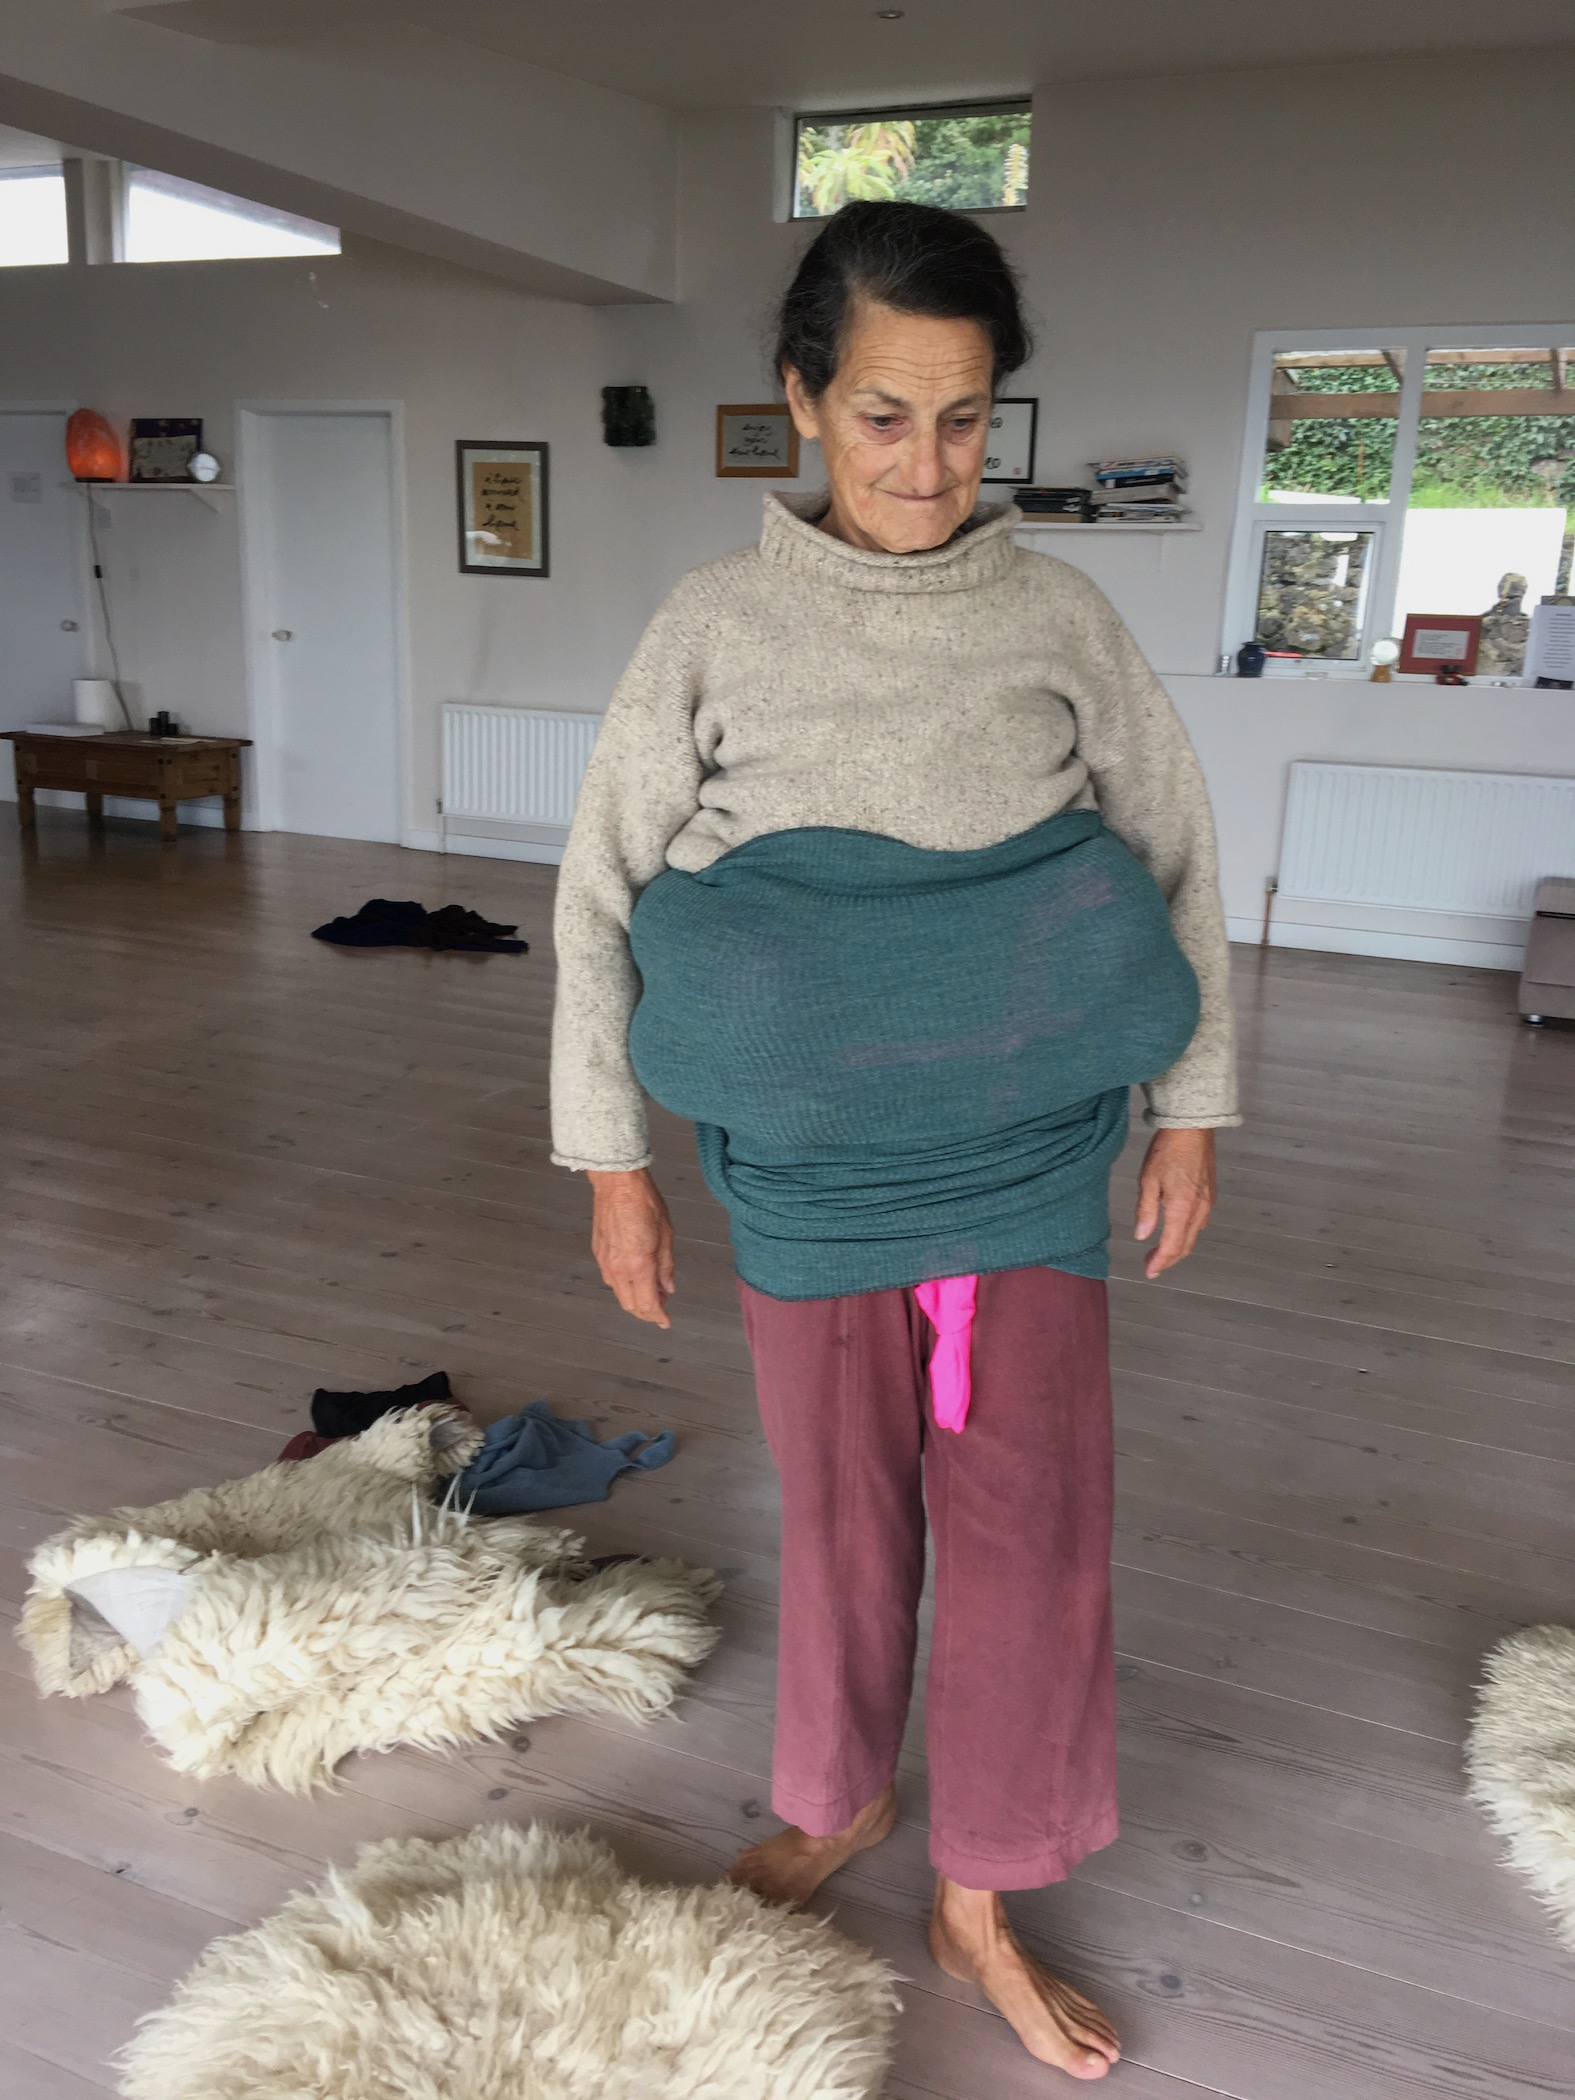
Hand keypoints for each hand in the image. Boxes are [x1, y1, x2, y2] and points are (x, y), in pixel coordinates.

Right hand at [586, 1168, 675, 1326]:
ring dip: (634, 1300)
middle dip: (646, 1312)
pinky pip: (610, 1279)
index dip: (657, 1316)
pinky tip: (635, 1279)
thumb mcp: (666, 1235)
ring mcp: (605, 1261)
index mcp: (639, 1265)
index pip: (647, 1304)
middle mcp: (618, 1268)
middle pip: (630, 1305)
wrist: (617, 1184)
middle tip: (661, 1308)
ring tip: (651, 1293)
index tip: (665, 1321)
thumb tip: (667, 1288)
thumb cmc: (644, 1203)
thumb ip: (666, 1267)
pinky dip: (624, 1286)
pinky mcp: (598, 1253)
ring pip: (619, 1294)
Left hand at [1134, 1128, 1215, 1279]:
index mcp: (1182, 1209)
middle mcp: (1198, 1210)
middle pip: (1185, 1246)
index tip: (1149, 1271)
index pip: (1171, 1246)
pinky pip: (1200, 1223)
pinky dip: (1187, 1234)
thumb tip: (1142, 1235)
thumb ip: (1146, 1210)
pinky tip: (1176, 1230)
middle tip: (1151, 1265)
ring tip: (1160, 1251)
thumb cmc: (1167, 1151)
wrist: (1192, 1129)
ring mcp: (1208, 1204)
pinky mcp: (1210, 1195)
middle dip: (1168, 1260)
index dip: (1160, 1262)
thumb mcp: (1148, 1180)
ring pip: (1194, 1236)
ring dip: (1178, 1248)